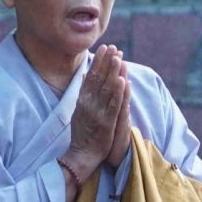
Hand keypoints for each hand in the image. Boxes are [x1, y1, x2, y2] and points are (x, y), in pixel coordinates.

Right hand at [64, 46, 128, 179]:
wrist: (81, 154)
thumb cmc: (82, 132)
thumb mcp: (79, 109)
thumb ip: (84, 91)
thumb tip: (86, 74)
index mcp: (83, 100)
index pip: (91, 76)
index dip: (98, 61)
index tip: (105, 48)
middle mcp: (89, 104)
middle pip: (99, 79)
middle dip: (107, 62)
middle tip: (114, 47)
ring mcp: (98, 113)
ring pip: (107, 89)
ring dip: (113, 72)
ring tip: (119, 57)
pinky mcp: (106, 123)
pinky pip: (113, 105)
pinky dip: (118, 93)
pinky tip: (122, 81)